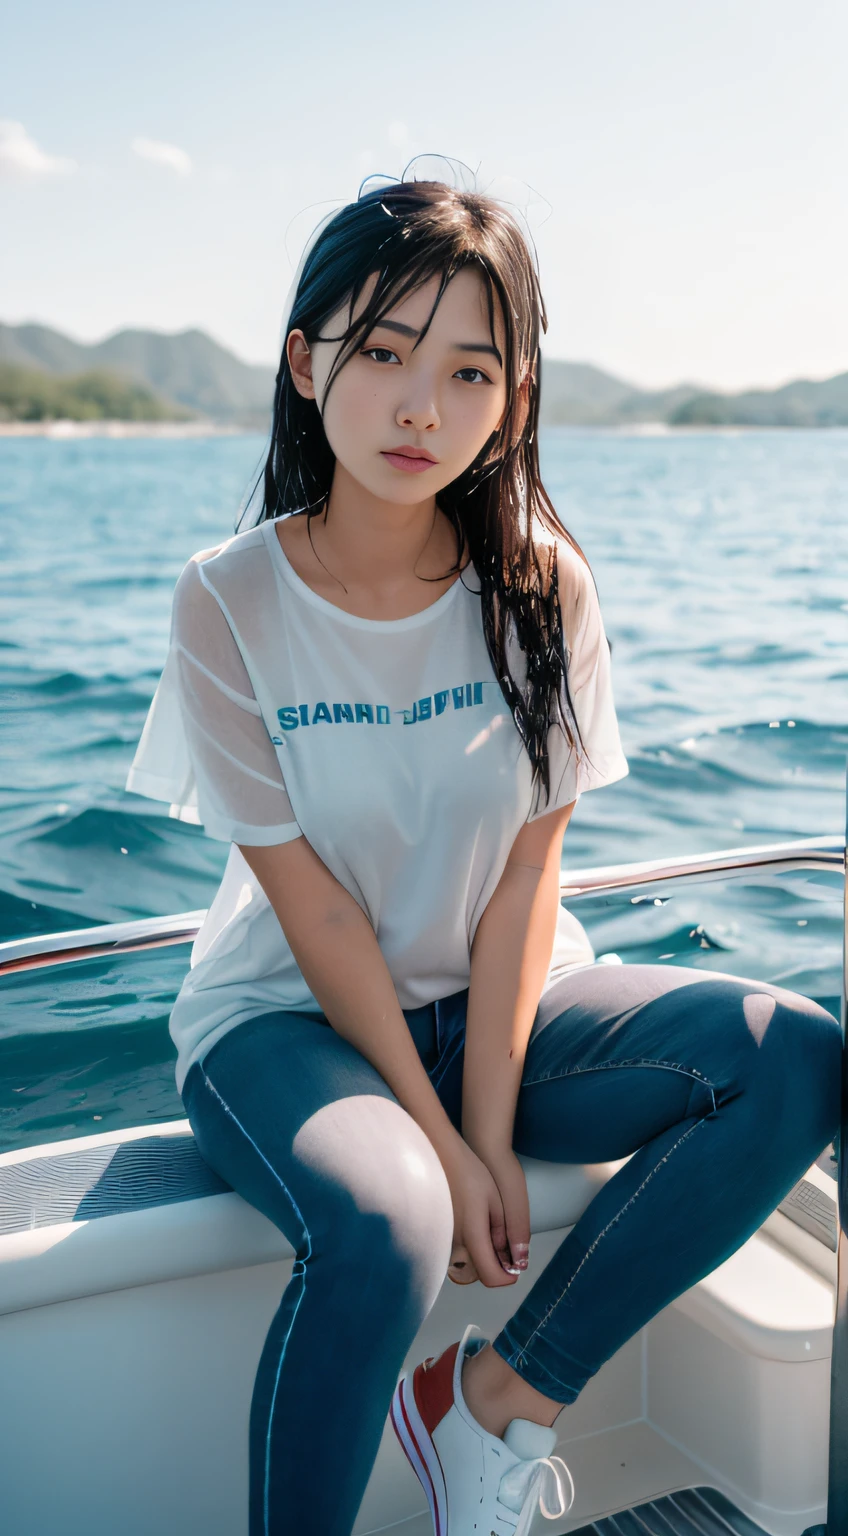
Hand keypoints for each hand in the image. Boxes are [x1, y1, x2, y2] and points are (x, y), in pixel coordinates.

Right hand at [441, 1140, 525, 1288]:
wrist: (438, 1156)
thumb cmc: (469, 1172)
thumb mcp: (495, 1200)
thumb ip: (503, 1232)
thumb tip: (510, 1259)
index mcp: (472, 1236)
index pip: (491, 1276)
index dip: (507, 1277)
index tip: (515, 1268)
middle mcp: (453, 1245)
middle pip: (478, 1271)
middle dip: (494, 1263)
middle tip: (502, 1240)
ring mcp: (441, 1241)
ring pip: (465, 1262)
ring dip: (479, 1254)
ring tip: (485, 1226)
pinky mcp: (433, 1236)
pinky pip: (454, 1251)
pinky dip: (466, 1246)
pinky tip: (469, 1222)